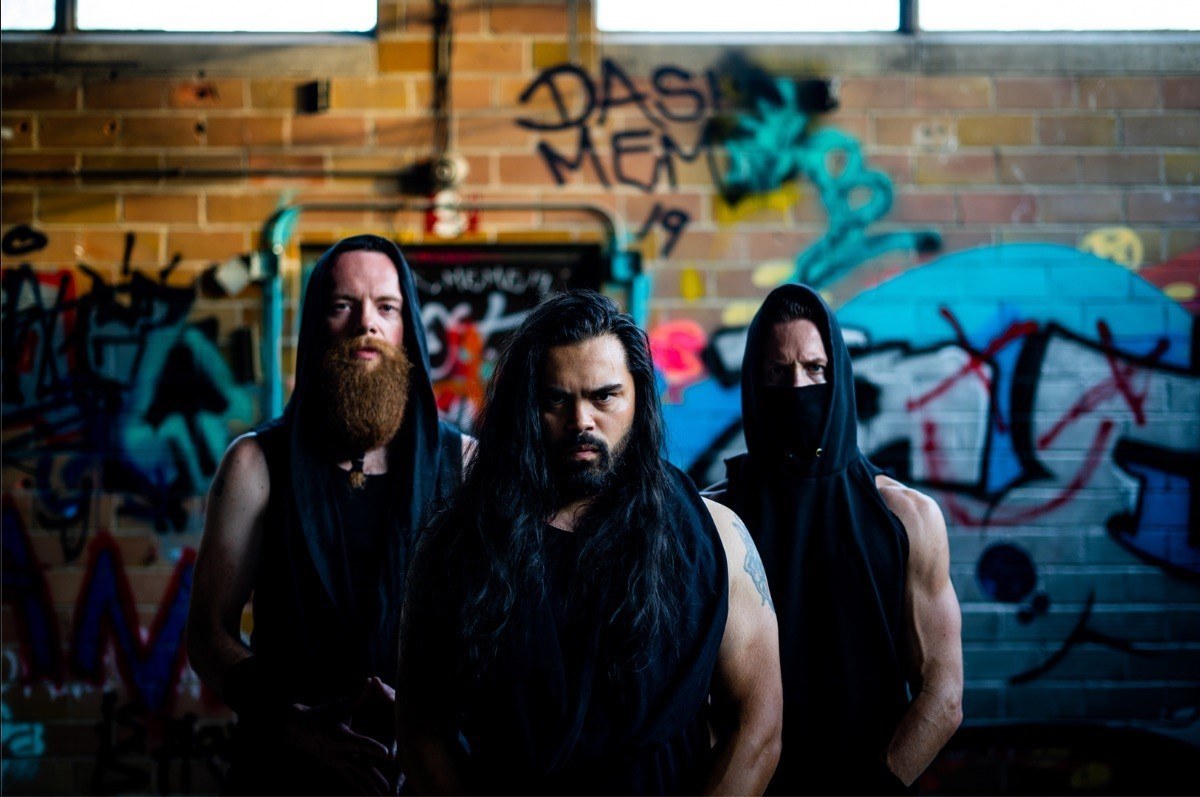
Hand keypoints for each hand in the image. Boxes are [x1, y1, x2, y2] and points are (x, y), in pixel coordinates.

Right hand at [280, 683, 396, 794]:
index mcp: (340, 737)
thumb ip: (358, 696)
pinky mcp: (338, 766)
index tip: (388, 754)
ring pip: (357, 778)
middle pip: (360, 767)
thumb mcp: (340, 706)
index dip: (374, 748)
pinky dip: (363, 788)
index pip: (360, 743)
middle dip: (375, 778)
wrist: (298, 728)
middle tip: (390, 788)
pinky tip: (373, 795)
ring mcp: (338, 762)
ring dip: (371, 788)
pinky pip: (352, 780)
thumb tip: (370, 680)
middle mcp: (339, 753)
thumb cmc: (322, 714)